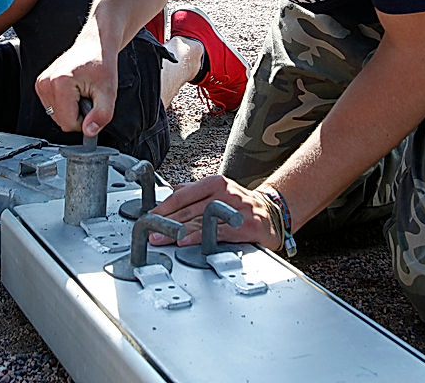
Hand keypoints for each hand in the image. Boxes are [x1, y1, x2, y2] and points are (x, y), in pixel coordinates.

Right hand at [34, 37, 117, 137]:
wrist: (94, 46)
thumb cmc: (102, 64)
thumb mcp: (108, 92)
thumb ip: (101, 115)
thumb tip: (89, 132)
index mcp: (60, 82)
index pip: (68, 123)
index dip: (85, 121)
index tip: (93, 106)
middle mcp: (46, 83)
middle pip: (61, 121)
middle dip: (78, 115)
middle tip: (88, 96)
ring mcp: (41, 84)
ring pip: (56, 116)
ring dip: (71, 110)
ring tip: (81, 92)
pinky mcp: (41, 85)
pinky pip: (53, 108)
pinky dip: (65, 105)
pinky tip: (73, 91)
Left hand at [149, 175, 280, 248]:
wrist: (274, 214)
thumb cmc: (241, 205)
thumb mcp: (219, 192)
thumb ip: (195, 193)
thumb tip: (170, 195)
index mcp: (216, 183)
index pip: (183, 194)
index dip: (164, 207)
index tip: (149, 216)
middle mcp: (225, 193)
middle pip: (188, 209)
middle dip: (166, 222)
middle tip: (150, 231)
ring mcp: (236, 209)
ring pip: (200, 221)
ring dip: (177, 231)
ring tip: (161, 238)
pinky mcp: (245, 226)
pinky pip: (217, 232)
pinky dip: (200, 238)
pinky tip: (186, 241)